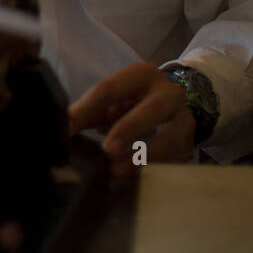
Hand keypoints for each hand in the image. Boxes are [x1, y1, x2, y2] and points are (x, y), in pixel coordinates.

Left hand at [67, 61, 195, 181]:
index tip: (68, 129)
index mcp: (142, 74)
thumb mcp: (113, 99)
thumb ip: (88, 111)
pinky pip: (175, 160)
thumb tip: (62, 129)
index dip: (87, 110)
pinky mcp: (190, 144)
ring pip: (170, 138)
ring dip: (142, 157)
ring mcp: (184, 119)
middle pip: (152, 108)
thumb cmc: (134, 102)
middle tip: (108, 150)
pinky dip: (153, 171)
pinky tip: (134, 178)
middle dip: (129, 129)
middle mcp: (168, 92)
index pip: (111, 88)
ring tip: (117, 171)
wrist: (174, 106)